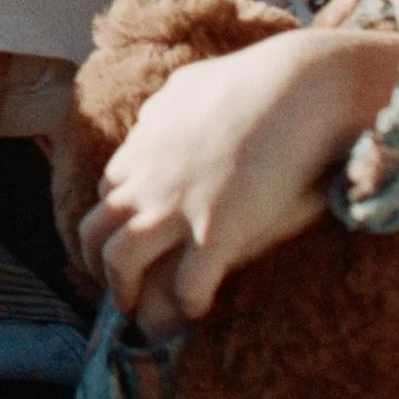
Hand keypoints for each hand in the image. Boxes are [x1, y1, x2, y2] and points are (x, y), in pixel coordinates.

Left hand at [78, 29, 398, 326]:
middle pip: (96, 232)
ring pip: (120, 262)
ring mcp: (177, 205)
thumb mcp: (193, 85)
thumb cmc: (259, 82)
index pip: (107, 194)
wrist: (302, 87)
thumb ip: (166, 107)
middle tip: (120, 291)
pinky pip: (185, 286)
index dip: (113, 224)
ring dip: (126, 293)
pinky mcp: (217, 231)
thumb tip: (152, 117)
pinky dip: (187, 304)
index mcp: (145, 145)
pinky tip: (199, 309)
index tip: (127, 242)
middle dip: (99, 268)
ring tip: (142, 316)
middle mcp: (149, 178)